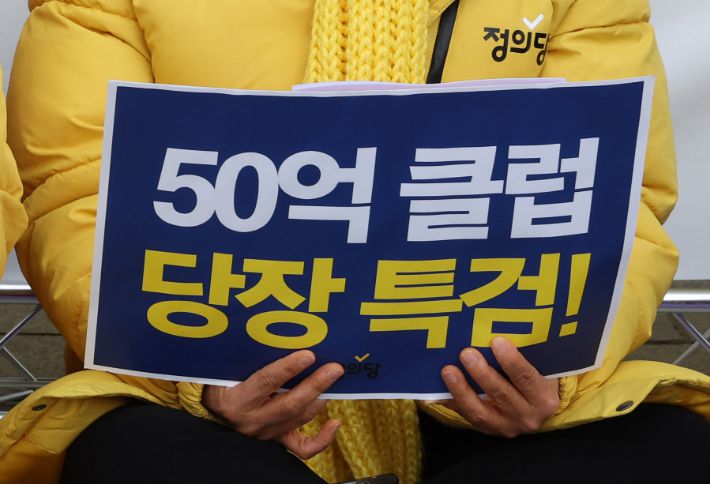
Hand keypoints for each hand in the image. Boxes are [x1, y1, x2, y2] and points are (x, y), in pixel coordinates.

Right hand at [203, 350, 343, 458]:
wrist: (213, 411)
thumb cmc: (220, 382)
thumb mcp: (223, 370)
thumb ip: (244, 357)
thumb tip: (270, 334)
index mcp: (236, 400)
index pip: (265, 382)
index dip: (288, 369)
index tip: (308, 355)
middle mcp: (252, 420)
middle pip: (289, 404)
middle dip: (315, 385)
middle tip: (335, 368)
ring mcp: (266, 433)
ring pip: (299, 418)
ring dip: (321, 399)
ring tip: (336, 381)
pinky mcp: (276, 441)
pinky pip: (302, 448)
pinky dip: (322, 439)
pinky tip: (335, 423)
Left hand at [439, 337, 558, 437]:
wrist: (538, 409)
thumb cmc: (537, 379)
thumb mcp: (539, 368)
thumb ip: (523, 355)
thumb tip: (492, 334)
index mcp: (543, 397)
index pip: (526, 378)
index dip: (511, 361)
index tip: (497, 341)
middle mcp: (527, 416)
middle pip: (502, 394)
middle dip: (482, 374)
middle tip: (466, 353)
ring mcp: (506, 426)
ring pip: (480, 412)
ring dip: (462, 390)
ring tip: (448, 371)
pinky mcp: (488, 430)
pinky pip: (466, 416)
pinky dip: (451, 403)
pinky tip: (435, 392)